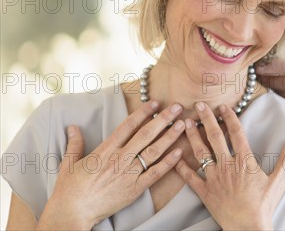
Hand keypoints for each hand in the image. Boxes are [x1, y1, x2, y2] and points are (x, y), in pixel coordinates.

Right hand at [38, 101, 184, 229]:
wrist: (73, 213)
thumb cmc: (69, 190)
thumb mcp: (68, 164)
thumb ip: (74, 144)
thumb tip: (72, 127)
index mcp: (105, 150)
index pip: (128, 126)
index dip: (143, 113)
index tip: (155, 102)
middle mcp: (120, 159)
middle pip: (145, 134)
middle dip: (163, 119)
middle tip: (177, 107)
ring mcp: (129, 174)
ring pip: (153, 151)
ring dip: (169, 137)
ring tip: (183, 125)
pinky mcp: (135, 189)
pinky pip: (155, 173)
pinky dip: (168, 162)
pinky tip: (179, 152)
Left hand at [175, 103, 284, 230]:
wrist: (248, 227)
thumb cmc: (264, 205)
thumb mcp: (280, 180)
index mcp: (244, 161)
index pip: (236, 133)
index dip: (229, 117)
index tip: (223, 106)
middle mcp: (227, 165)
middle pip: (215, 137)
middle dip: (206, 119)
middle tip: (199, 104)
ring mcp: (214, 178)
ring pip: (200, 153)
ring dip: (192, 136)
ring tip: (186, 123)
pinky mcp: (205, 192)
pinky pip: (190, 178)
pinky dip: (182, 167)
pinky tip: (175, 157)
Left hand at [255, 58, 284, 120]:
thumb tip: (273, 62)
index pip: (275, 65)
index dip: (264, 65)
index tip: (257, 65)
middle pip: (268, 78)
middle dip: (262, 76)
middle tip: (257, 73)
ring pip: (271, 89)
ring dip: (267, 85)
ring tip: (266, 81)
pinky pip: (278, 98)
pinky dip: (275, 94)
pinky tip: (277, 92)